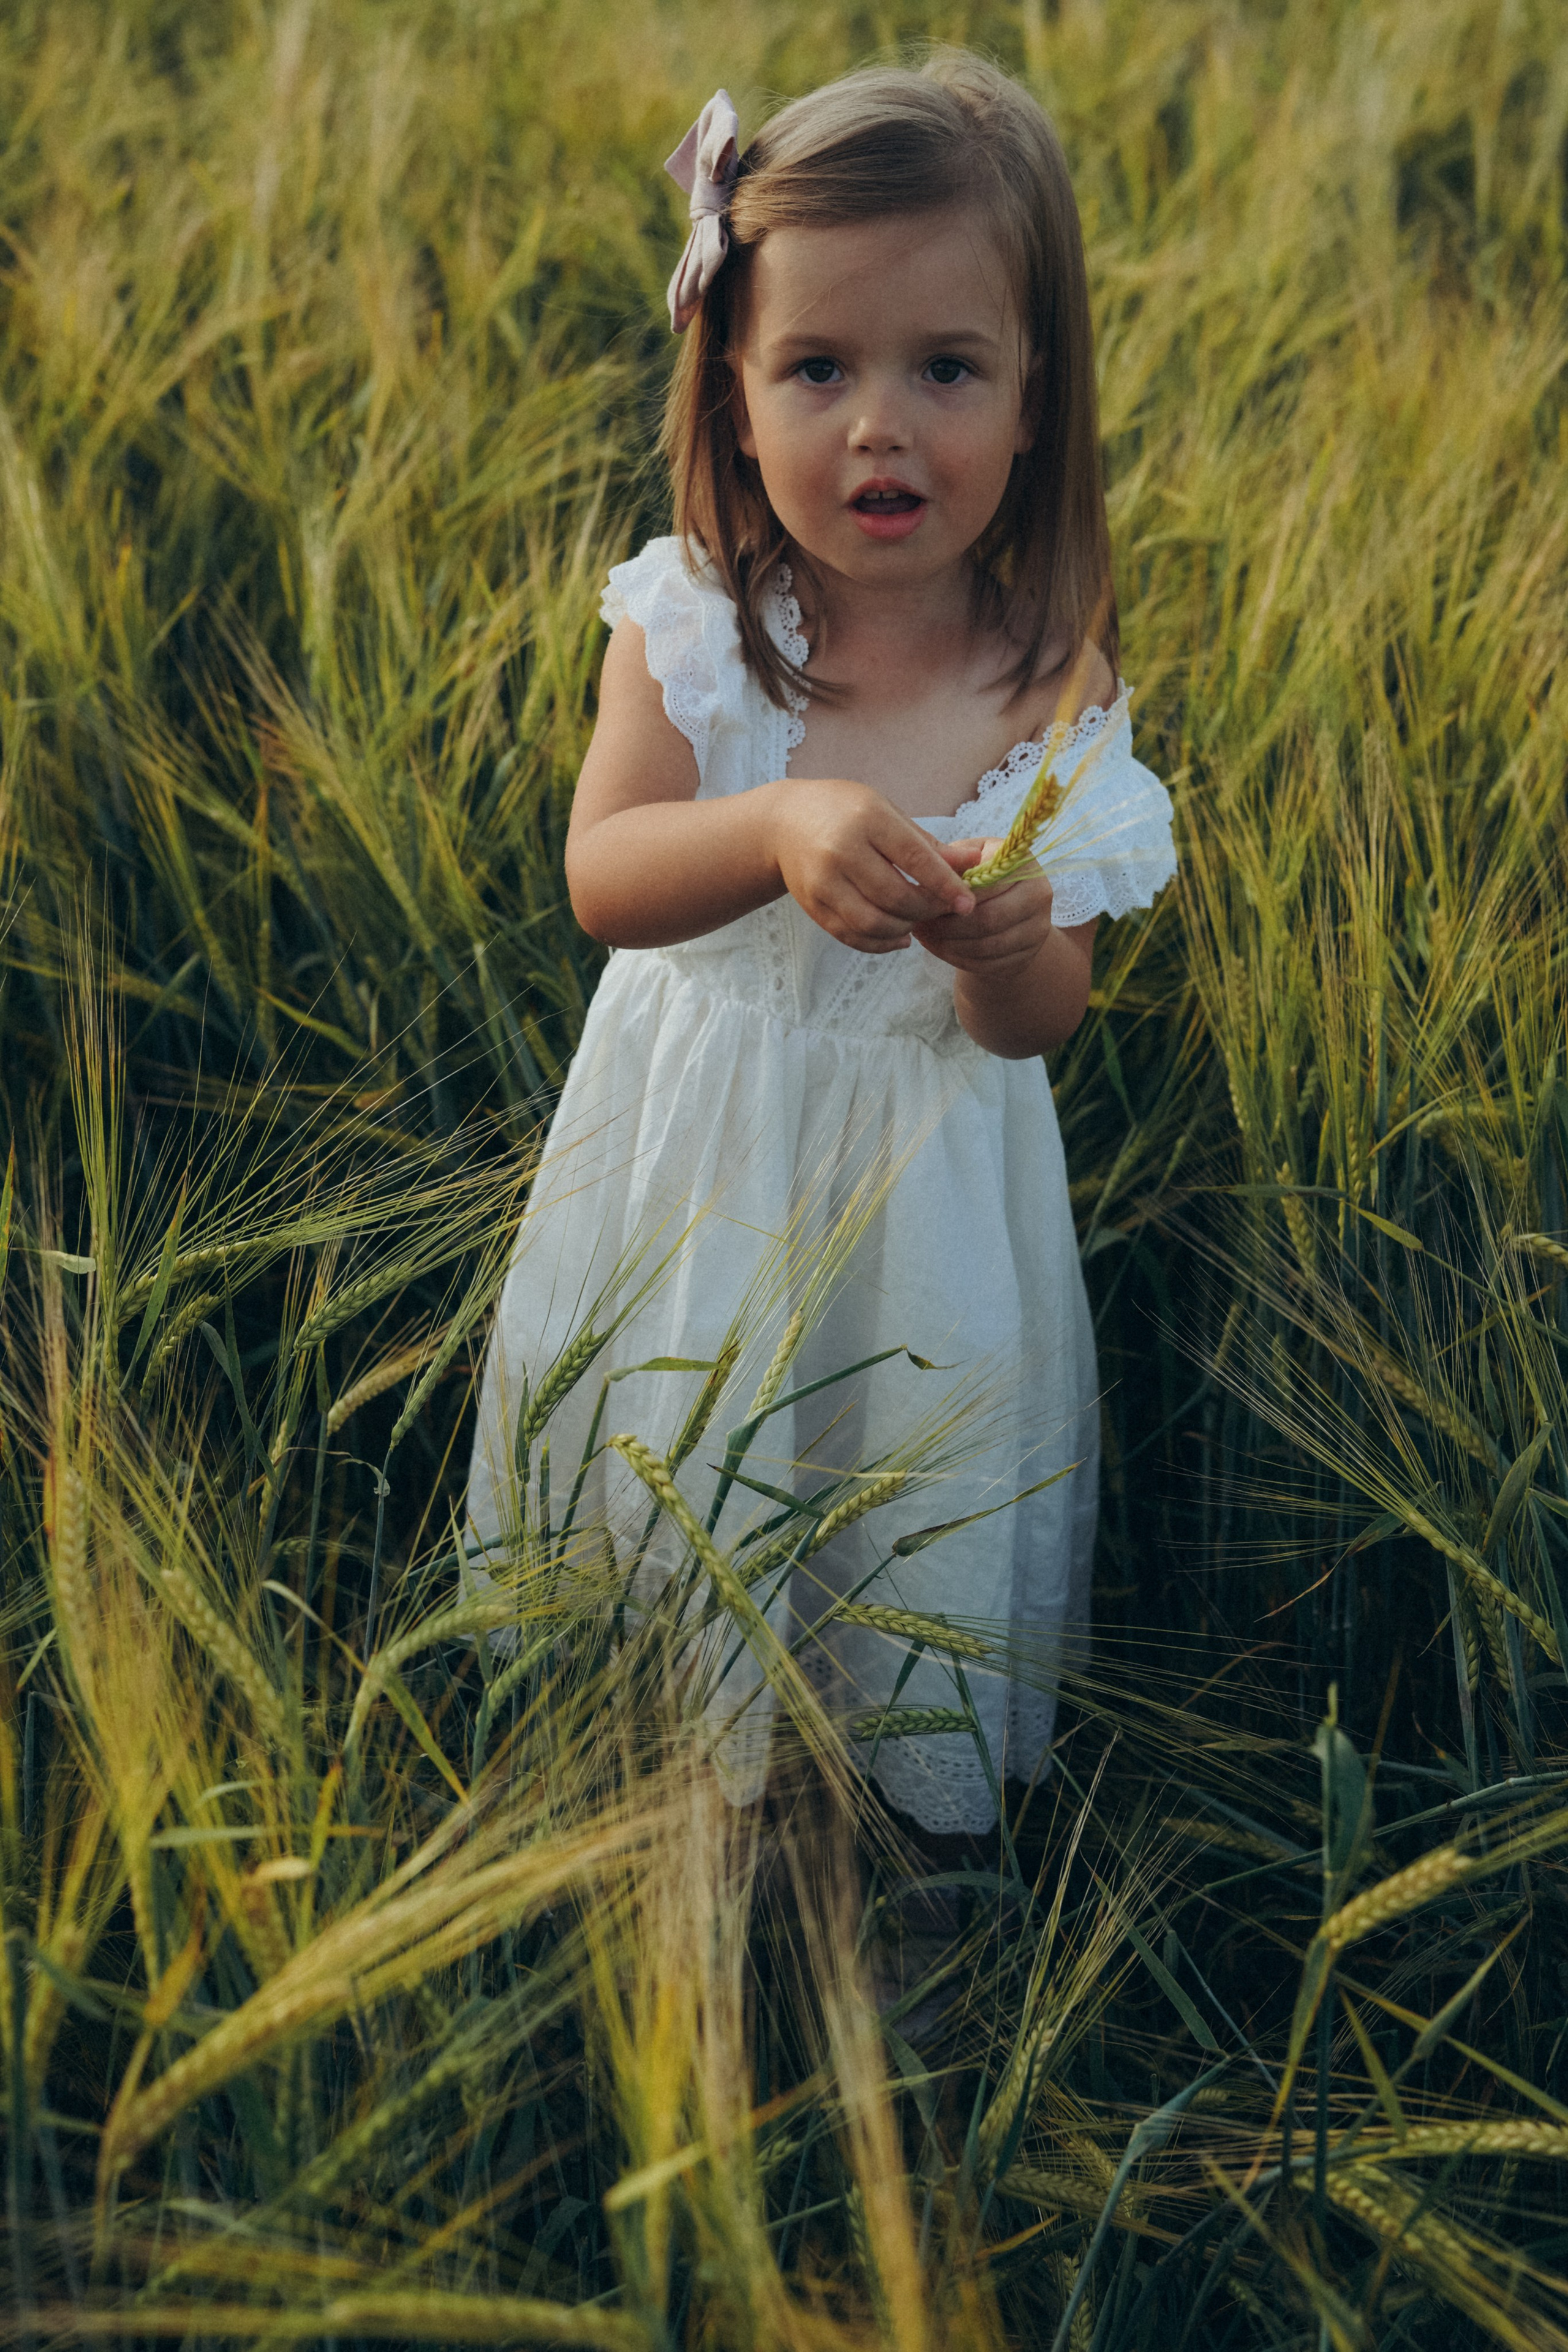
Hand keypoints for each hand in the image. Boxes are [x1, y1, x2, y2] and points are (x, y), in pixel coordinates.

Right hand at [763, 781, 975, 954]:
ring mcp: (823, 882)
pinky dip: (882, 942)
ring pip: (874, 923)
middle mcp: (841, 851)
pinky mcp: (813, 906)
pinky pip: (853, 936)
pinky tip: (899, 934)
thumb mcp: (886, 814)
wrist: (784, 822)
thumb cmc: (845, 812)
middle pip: (896, 897)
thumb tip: (974, 864)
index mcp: (867, 820)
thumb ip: (927, 844)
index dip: (946, 885)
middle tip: (944, 910)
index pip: (915, 859)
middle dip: (928, 910)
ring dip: (905, 928)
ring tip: (918, 919)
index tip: (968, 902)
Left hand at [912, 838, 1054, 977]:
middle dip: (947, 925)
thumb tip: (930, 866)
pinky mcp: (1027, 956)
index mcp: (1023, 864)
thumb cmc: (981, 876)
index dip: (952, 895)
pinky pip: (988, 964)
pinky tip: (938, 947)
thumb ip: (952, 860)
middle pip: (988, 919)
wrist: (1007, 907)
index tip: (922, 898)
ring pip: (986, 946)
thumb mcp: (968, 859)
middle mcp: (1038, 895)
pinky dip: (957, 958)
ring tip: (923, 935)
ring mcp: (1037, 929)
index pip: (987, 884)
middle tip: (918, 922)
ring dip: (948, 944)